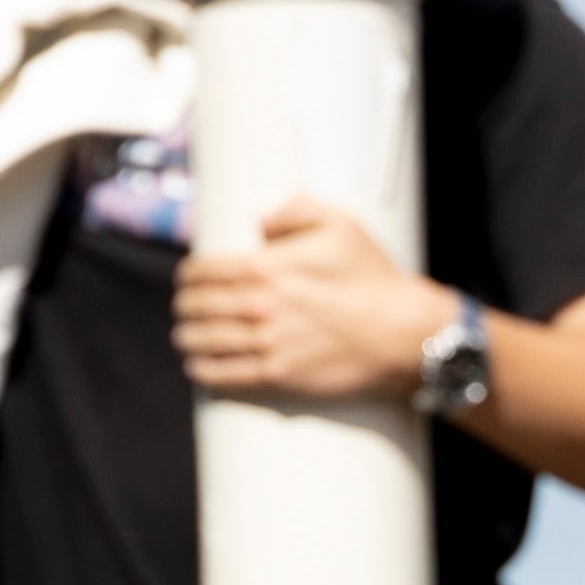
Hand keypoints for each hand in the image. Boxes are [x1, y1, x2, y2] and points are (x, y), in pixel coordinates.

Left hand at [175, 198, 455, 402]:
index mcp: (266, 267)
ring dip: (188, 338)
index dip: (189, 275)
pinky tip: (198, 368)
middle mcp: (258, 305)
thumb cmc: (374, 279)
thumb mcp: (341, 224)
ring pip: (205, 341)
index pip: (205, 270)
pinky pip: (226, 374)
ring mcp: (266, 342)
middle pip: (198, 306)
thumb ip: (295, 210)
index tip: (187, 279)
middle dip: (185, 306)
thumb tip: (259, 222)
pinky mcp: (278, 375)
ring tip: (186, 337)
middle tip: (183, 308)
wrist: (401, 333)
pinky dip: (205, 371)